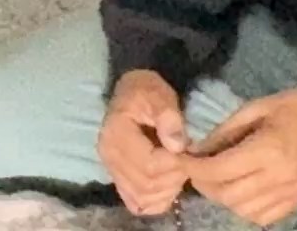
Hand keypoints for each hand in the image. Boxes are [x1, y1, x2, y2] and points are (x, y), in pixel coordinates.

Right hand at [98, 69, 191, 215]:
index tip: (187, 149)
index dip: (175, 163)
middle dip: (174, 177)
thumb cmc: (146, 92)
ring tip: (176, 169)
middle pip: (147, 185)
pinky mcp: (118, 177)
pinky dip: (154, 201)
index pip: (149, 165)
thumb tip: (178, 146)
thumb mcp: (159, 95)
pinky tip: (165, 186)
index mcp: (116, 135)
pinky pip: (137, 203)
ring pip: (143, 197)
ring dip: (167, 189)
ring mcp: (112, 169)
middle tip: (185, 159)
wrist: (132, 93)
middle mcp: (109, 156)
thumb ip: (168, 116)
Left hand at [186, 84, 296, 226]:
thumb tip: (193, 150)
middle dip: (203, 184)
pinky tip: (237, 190)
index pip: (220, 169)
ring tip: (214, 179)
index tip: (177, 159)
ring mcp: (291, 193)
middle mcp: (280, 177)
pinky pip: (263, 217)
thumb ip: (222, 132)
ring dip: (221, 198)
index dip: (193, 168)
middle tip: (194, 169)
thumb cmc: (294, 107)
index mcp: (268, 150)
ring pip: (243, 210)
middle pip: (228, 194)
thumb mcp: (253, 108)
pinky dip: (243, 208)